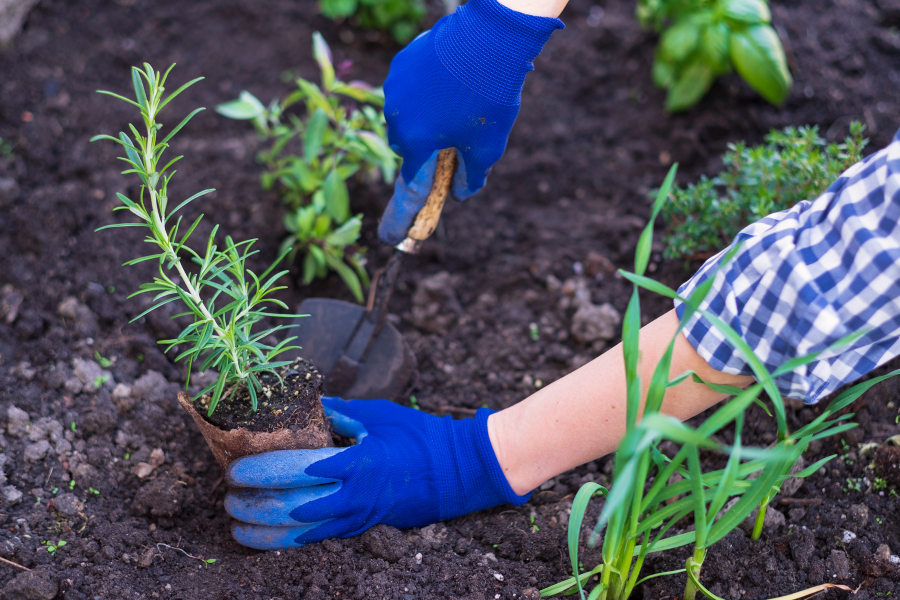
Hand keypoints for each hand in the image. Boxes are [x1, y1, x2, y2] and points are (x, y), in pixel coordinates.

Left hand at [224, 397, 529, 549]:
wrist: (457, 472)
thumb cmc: (419, 438)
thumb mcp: (377, 415)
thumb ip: (338, 412)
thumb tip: (306, 405)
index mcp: (353, 463)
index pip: (293, 470)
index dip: (260, 471)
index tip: (236, 468)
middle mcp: (350, 496)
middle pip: (287, 509)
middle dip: (252, 505)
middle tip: (228, 496)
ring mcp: (355, 518)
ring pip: (297, 535)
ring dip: (262, 531)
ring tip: (238, 523)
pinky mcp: (361, 530)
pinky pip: (315, 540)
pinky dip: (286, 542)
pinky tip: (267, 538)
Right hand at [377, 0, 562, 243]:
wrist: (490, 38)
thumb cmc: (490, 97)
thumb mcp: (488, 146)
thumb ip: (472, 176)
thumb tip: (462, 193)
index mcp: (416, 145)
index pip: (408, 190)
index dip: (400, 217)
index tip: (388, 237)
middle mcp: (397, 120)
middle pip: (408, 148)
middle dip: (427, 149)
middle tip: (456, 136)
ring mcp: (395, 89)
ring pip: (407, 116)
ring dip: (426, 117)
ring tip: (460, 100)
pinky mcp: (401, 65)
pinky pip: (408, 88)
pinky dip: (425, 92)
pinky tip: (451, 81)